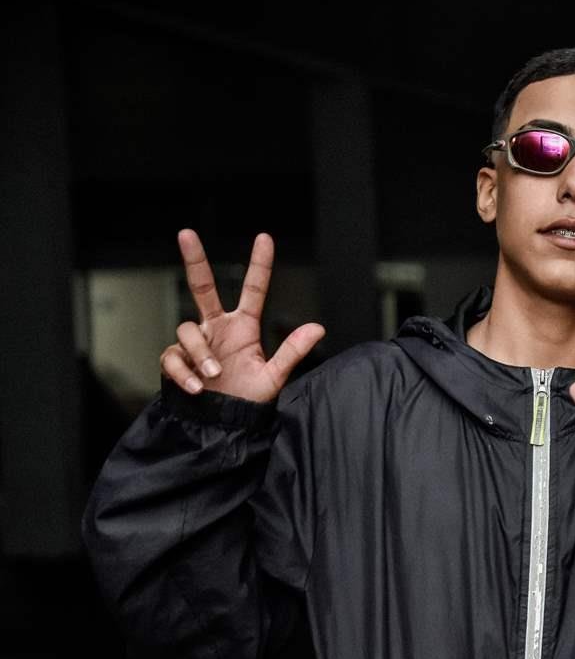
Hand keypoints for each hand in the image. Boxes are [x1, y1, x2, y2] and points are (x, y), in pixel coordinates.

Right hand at [160, 230, 324, 402]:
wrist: (223, 425)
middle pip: (201, 287)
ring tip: (214, 375)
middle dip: (195, 260)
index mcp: (243, 327)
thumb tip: (318, 327)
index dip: (259, 265)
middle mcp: (217, 328)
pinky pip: (172, 357)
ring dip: (201, 353)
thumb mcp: (274, 377)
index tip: (264, 238)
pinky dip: (183, 371)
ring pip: (187, 330)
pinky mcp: (177, 361)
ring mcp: (196, 343)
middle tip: (186, 233)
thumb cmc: (248, 399)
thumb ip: (292, 351)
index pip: (253, 290)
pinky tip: (196, 387)